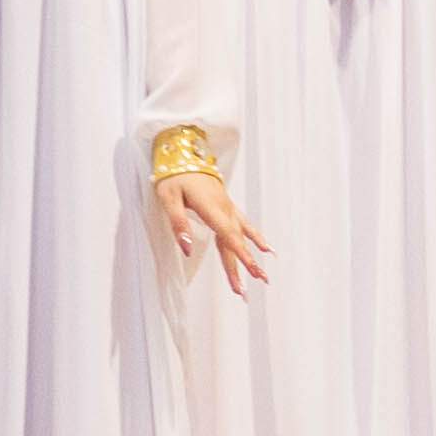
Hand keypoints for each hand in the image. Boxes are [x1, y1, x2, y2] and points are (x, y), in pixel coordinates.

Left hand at [155, 171, 270, 295]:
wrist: (186, 154)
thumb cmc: (175, 176)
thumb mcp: (168, 199)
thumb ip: (179, 224)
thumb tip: (187, 249)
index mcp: (211, 209)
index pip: (229, 237)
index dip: (242, 255)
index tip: (253, 271)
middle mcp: (224, 210)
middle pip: (236, 242)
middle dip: (247, 263)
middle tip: (260, 281)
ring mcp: (228, 209)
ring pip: (240, 237)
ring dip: (250, 256)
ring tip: (262, 275)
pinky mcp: (228, 208)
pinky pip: (244, 226)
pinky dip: (255, 238)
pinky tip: (266, 248)